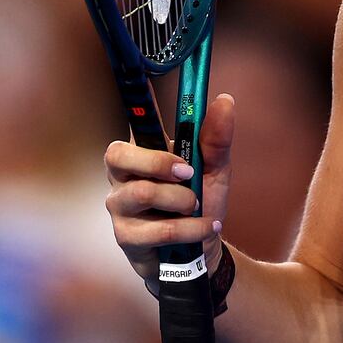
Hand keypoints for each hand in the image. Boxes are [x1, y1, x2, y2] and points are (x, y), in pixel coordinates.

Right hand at [104, 92, 234, 281]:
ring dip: (181, 200)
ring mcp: (119, 207)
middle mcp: (122, 176)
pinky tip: (205, 227)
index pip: (131, 125)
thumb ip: (216, 139)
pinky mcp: (126, 237)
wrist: (202, 251)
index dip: (139, 111)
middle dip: (158, 162)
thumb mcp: (214, 170)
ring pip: (141, 193)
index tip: (153, 91)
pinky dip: (190, 228)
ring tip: (197, 206)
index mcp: (141, 152)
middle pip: (117, 155)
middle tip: (189, 173)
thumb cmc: (200, 203)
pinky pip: (158, 229)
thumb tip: (225, 100)